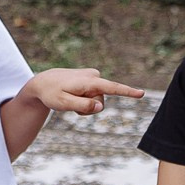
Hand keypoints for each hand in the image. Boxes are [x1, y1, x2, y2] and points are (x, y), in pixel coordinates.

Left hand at [24, 68, 143, 115]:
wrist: (43, 82)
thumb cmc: (51, 93)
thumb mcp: (63, 103)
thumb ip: (83, 106)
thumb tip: (101, 106)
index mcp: (88, 81)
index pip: (112, 88)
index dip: (127, 92)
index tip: (141, 93)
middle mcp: (94, 76)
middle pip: (101, 102)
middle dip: (89, 108)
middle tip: (70, 104)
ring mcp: (93, 77)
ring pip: (98, 100)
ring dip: (85, 105)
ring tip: (70, 98)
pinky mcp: (91, 79)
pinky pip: (94, 96)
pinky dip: (85, 100)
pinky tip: (73, 95)